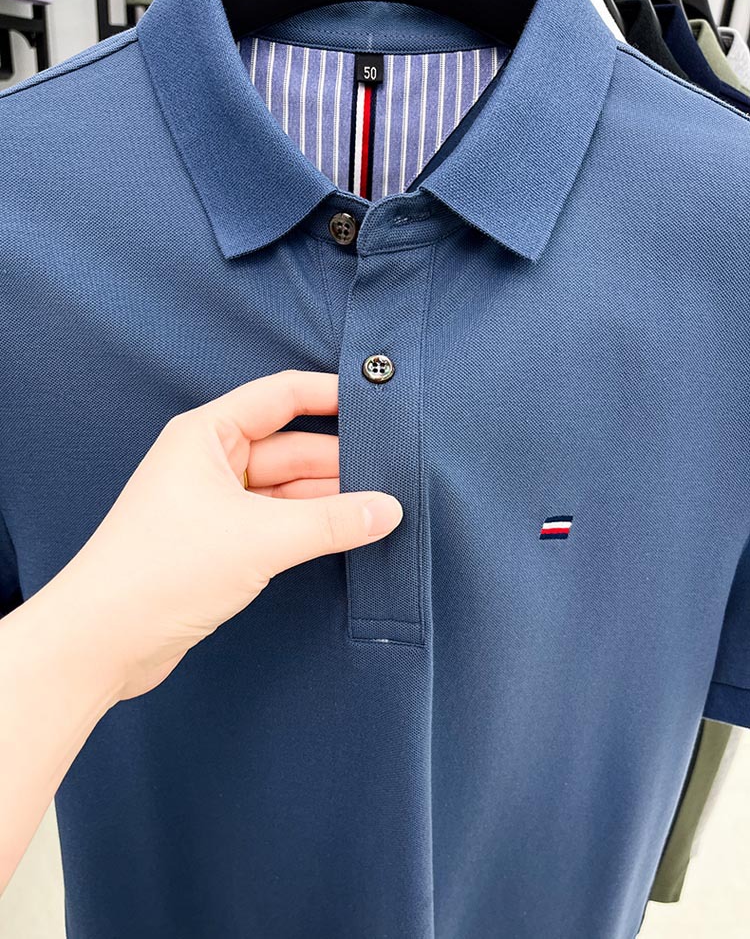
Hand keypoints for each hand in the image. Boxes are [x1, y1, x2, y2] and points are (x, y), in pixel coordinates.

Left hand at [46, 370, 402, 700]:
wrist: (102, 641)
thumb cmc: (162, 571)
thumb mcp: (260, 539)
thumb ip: (331, 522)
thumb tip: (388, 509)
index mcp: (207, 435)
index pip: (280, 397)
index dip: (329, 395)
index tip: (377, 402)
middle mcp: (210, 462)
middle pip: (290, 447)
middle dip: (340, 459)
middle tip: (395, 472)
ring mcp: (215, 504)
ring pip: (287, 489)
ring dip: (329, 498)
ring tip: (381, 506)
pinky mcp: (220, 542)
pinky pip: (277, 521)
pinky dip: (310, 526)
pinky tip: (347, 531)